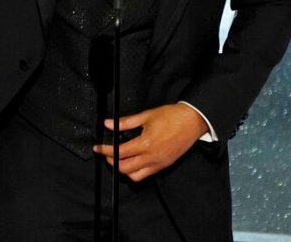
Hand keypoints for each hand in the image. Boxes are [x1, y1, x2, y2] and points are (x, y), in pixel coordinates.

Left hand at [92, 103, 207, 181]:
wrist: (193, 121)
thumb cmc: (172, 116)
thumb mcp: (146, 116)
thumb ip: (125, 122)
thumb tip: (108, 124)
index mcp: (145, 144)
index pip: (118, 153)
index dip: (105, 151)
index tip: (97, 148)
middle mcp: (151, 158)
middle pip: (124, 168)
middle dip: (111, 162)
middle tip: (106, 153)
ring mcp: (158, 164)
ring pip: (135, 176)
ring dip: (123, 170)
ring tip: (118, 159)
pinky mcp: (164, 166)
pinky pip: (146, 174)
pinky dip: (136, 172)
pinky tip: (133, 162)